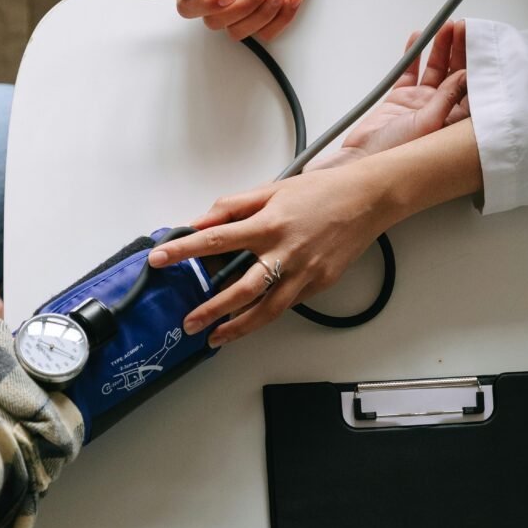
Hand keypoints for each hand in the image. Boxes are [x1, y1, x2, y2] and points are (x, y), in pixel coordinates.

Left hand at [147, 160, 391, 347]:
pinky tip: (250, 321)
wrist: (368, 200)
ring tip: (215, 337)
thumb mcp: (272, 189)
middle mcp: (285, 252)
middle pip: (240, 289)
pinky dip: (266, 315)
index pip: (216, 239)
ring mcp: (304, 272)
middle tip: (188, 322)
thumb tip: (203, 220)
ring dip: (238, 327)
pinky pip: (288, 303)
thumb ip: (234, 205)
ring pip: (266, 310)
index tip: (159, 259)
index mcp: (269, 224)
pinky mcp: (320, 284)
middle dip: (210, 309)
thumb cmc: (322, 191)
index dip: (183, 250)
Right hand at [308, 20, 468, 170]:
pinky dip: (414, 55)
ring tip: (445, 28)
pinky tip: (418, 38)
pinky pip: (410, 72)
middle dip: (460, 51)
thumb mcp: (428, 124)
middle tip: (463, 28)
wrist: (362, 161)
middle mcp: (440, 112)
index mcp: (453, 122)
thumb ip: (447, 98)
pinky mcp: (400, 99)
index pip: (472, 88)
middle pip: (456, 75)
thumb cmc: (397, 156)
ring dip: (440, 49)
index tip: (477, 43)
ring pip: (434, 70)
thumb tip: (466, 75)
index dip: (476, 64)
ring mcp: (419, 104)